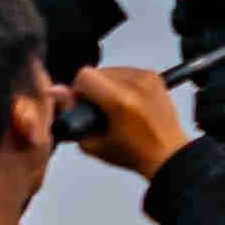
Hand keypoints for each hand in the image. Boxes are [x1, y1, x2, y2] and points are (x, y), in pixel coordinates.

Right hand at [62, 62, 186, 177]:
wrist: (167, 153)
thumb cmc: (132, 154)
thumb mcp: (94, 143)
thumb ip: (71, 115)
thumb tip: (56, 90)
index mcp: (120, 100)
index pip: (85, 75)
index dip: (78, 90)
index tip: (83, 104)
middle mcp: (136, 84)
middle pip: (98, 71)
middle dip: (92, 88)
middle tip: (99, 109)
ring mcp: (147, 78)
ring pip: (111, 70)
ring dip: (106, 85)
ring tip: (114, 108)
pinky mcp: (154, 76)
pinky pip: (127, 71)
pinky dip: (121, 83)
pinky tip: (127, 103)